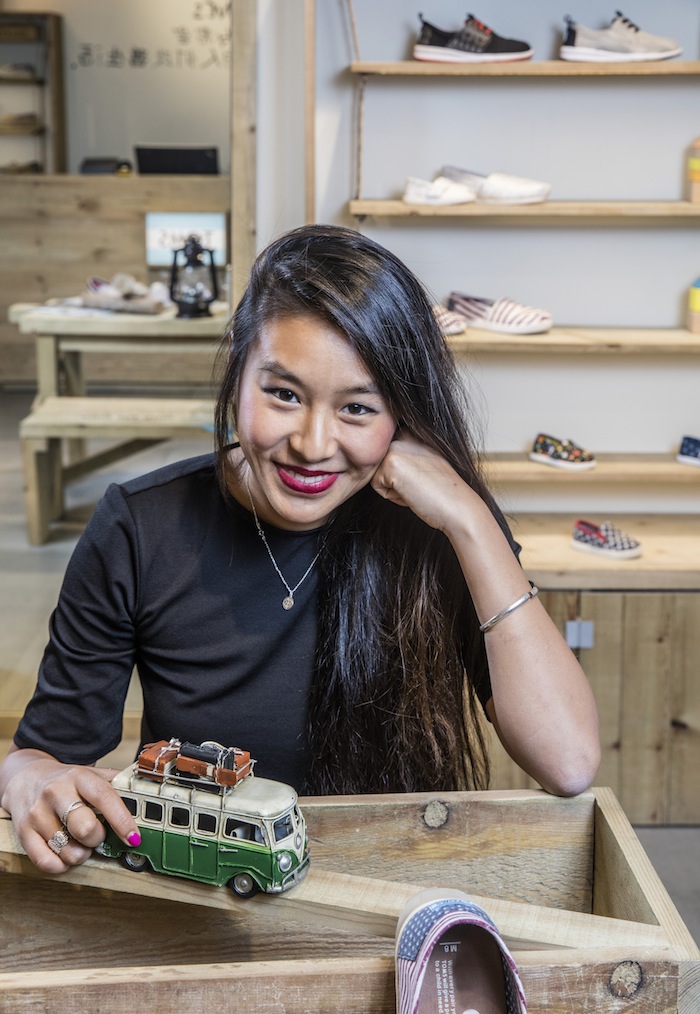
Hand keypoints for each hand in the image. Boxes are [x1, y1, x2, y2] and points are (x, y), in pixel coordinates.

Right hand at [1, 750, 139, 873]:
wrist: (25, 777)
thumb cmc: (66, 781)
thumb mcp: (90, 774)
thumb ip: (116, 783)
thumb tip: (145, 794)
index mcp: (78, 776)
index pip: (104, 797)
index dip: (122, 820)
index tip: (134, 837)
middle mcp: (56, 792)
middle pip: (85, 828)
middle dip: (98, 839)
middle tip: (97, 836)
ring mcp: (38, 813)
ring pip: (67, 850)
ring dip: (80, 855)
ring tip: (79, 844)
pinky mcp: (23, 832)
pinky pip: (46, 862)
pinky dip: (60, 865)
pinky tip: (64, 854)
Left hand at [370, 432, 481, 532]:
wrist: (457, 506)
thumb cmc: (443, 491)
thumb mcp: (424, 464)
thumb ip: (406, 456)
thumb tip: (380, 460)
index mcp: (413, 433)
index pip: (388, 457)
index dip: (402, 475)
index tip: (425, 478)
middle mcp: (404, 435)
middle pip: (380, 466)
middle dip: (396, 481)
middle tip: (421, 485)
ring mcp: (396, 446)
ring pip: (377, 475)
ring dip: (394, 489)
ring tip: (418, 488)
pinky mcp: (390, 462)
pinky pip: (377, 486)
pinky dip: (393, 496)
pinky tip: (413, 493)